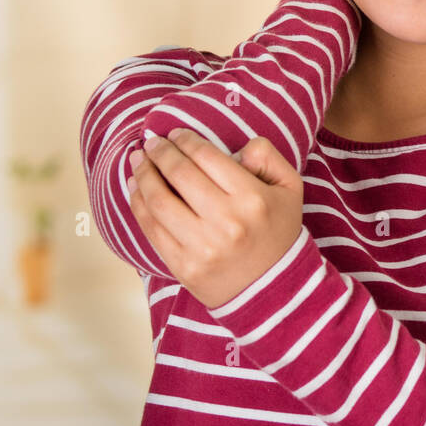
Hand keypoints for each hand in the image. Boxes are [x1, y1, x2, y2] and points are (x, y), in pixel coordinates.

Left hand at [126, 129, 303, 310]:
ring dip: (143, 175)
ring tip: (138, 161)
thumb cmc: (277, 232)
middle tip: (151, 142)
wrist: (274, 290)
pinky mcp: (183, 266)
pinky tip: (136, 189)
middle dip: (160, 152)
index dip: (186, 140)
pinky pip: (151, 229)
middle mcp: (226, 222)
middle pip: (179, 174)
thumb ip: (269, 157)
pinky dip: (138, 204)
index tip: (175, 134)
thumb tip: (237, 147)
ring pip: (158, 200)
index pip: (207, 157)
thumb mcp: (289, 189)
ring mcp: (202, 247)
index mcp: (252, 199)